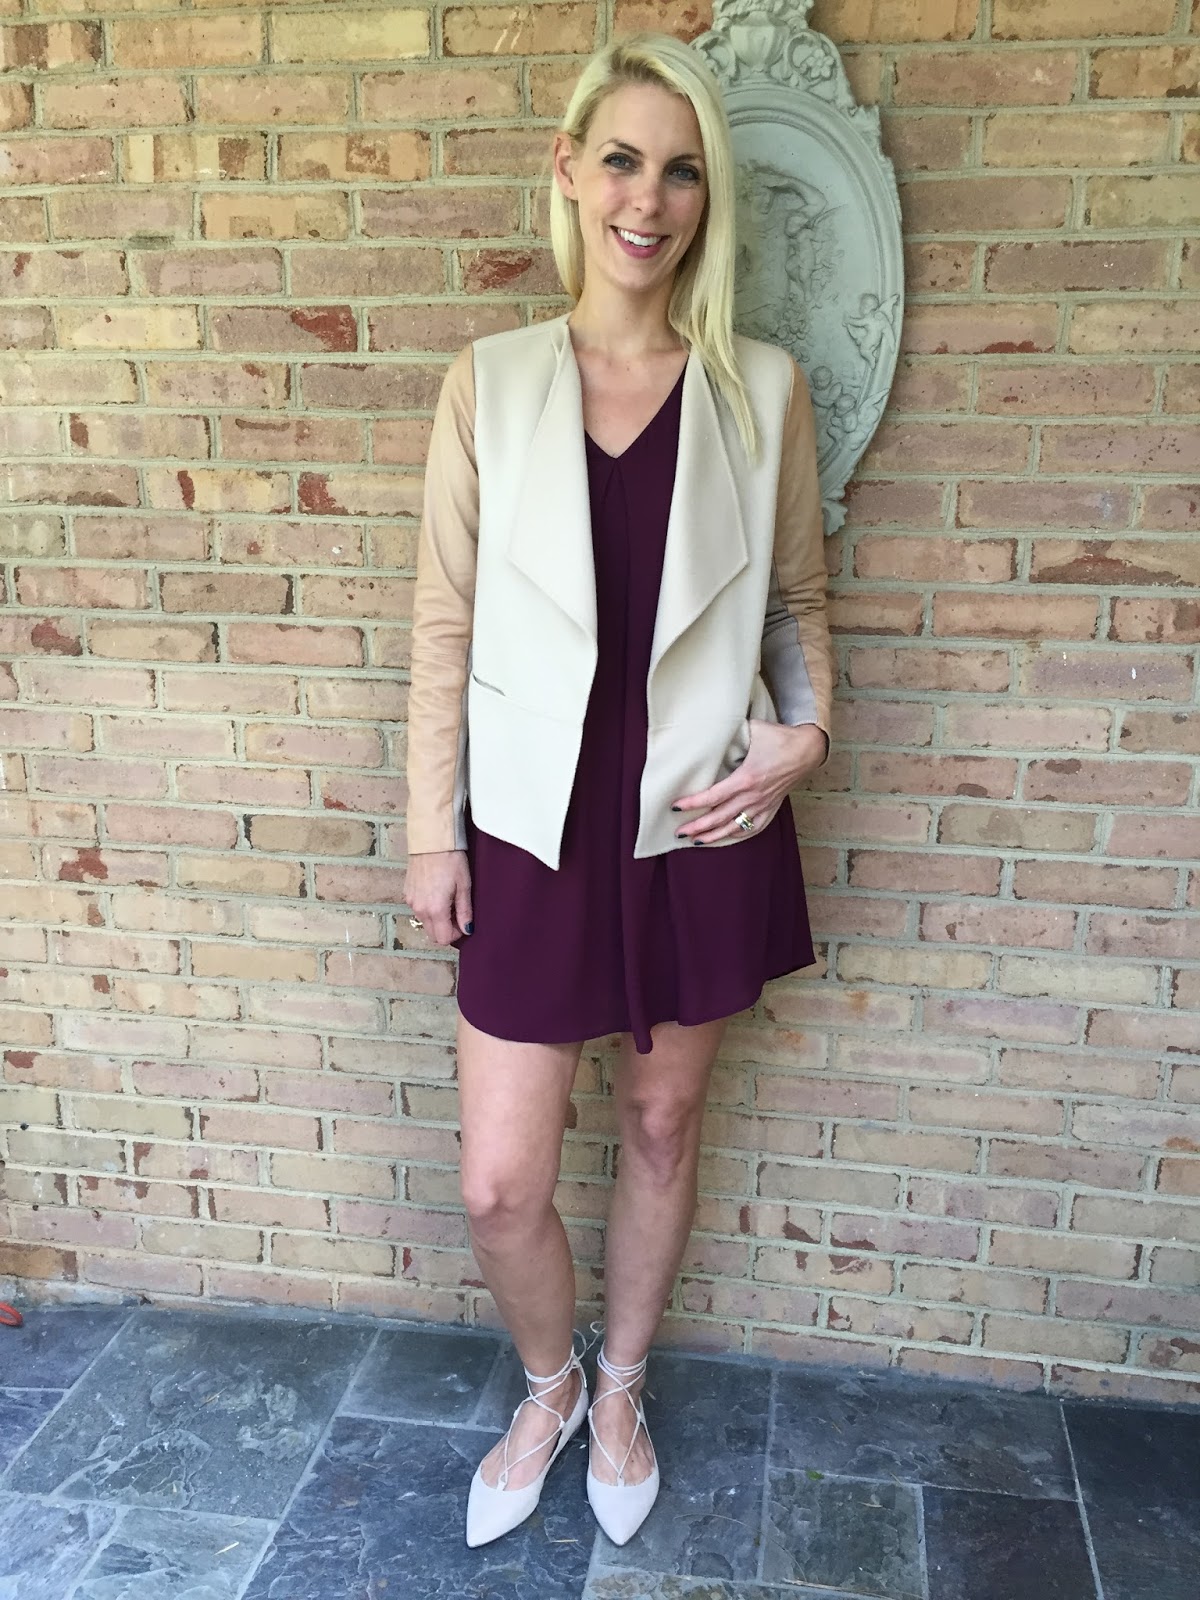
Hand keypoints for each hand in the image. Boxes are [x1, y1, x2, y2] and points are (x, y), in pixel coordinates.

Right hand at [404, 849, 472, 944]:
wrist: (431, 840)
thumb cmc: (450, 860)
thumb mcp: (464, 885)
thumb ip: (465, 911)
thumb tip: (467, 929)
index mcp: (435, 909)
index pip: (443, 938)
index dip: (456, 934)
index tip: (463, 922)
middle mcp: (420, 909)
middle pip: (432, 934)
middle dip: (446, 929)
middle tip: (457, 912)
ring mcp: (411, 901)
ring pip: (425, 922)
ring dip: (437, 919)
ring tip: (448, 899)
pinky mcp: (407, 893)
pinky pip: (418, 909)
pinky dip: (428, 908)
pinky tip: (436, 892)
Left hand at [672, 721, 826, 844]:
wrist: (807, 750)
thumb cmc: (780, 738)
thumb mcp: (754, 729)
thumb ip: (732, 731)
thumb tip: (712, 726)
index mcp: (745, 779)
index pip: (712, 797)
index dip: (692, 804)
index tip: (676, 807)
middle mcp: (753, 796)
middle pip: (719, 818)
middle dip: (697, 827)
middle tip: (678, 833)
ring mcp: (763, 804)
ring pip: (734, 827)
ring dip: (714, 836)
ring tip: (696, 841)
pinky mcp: (772, 807)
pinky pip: (754, 827)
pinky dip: (738, 834)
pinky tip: (726, 838)